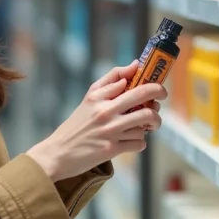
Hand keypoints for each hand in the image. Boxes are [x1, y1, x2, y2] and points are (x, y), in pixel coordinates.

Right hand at [26, 61, 166, 182]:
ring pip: (145, 123)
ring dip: (150, 124)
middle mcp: (105, 112)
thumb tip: (135, 65)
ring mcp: (110, 132)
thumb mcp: (90, 97)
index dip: (152, 83)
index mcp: (99, 97)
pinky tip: (132, 139)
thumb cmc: (77, 124)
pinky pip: (139, 143)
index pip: (133, 83)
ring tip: (145, 124)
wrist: (59, 152)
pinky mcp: (112, 149)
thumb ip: (112, 79)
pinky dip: (140, 141)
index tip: (158, 87)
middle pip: (144, 100)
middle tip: (159, 101)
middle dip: (158, 99)